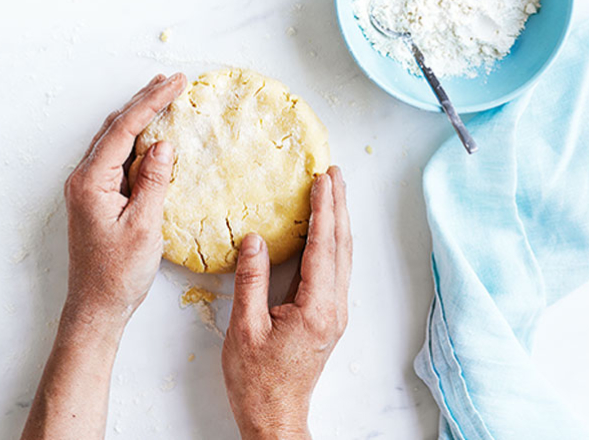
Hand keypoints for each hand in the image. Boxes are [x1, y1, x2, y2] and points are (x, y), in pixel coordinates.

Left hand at [21, 74, 185, 439]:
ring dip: (138, 117)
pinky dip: (134, 140)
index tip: (177, 83)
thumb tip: (163, 144)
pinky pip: (114, 158)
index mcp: (91, 181)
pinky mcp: (94, 198)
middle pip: (115, 127)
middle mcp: (83, 178)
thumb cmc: (119, 274)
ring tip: (162, 96)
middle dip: (144, 101)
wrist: (95, 307)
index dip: (152, 102)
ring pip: (113, 140)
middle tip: (173, 81)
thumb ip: (153, 181)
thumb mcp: (145, 226)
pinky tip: (150, 136)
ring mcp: (86, 188)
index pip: (125, 129)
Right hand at [221, 166, 351, 439]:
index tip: (322, 179)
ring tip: (334, 192)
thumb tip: (256, 240)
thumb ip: (251, 281)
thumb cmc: (257, 380)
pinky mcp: (329, 318)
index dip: (324, 210)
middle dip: (338, 206)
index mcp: (316, 309)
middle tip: (334, 173)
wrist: (275, 416)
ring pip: (343, 257)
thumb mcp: (245, 329)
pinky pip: (337, 270)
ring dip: (339, 222)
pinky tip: (326, 232)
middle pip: (342, 247)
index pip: (323, 247)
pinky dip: (334, 242)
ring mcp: (335, 314)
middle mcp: (334, 308)